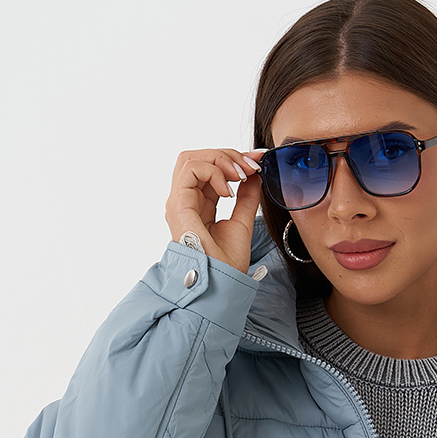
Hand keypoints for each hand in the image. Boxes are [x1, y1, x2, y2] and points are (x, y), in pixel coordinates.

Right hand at [165, 146, 267, 274]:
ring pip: (191, 158)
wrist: (222, 282)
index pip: (210, 168)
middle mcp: (186, 200)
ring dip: (221, 160)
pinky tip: (229, 191)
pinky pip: (191, 169)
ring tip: (241, 176)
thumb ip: (247, 197)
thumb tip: (254, 175)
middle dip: (227, 155)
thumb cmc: (227, 263)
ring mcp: (179, 202)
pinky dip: (213, 172)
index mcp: (199, 204)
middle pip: (199, 158)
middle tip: (251, 166)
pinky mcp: (178, 204)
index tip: (258, 161)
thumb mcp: (243, 221)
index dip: (233, 159)